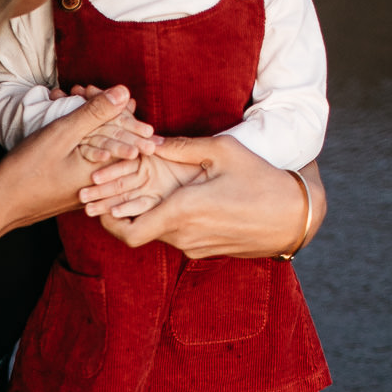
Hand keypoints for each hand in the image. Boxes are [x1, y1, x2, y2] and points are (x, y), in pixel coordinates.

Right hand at [0, 85, 155, 232]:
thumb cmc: (27, 171)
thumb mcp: (62, 134)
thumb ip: (95, 113)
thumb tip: (125, 92)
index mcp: (104, 169)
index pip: (128, 133)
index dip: (115, 106)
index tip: (90, 89)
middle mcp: (102, 182)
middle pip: (116, 140)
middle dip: (101, 112)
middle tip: (81, 90)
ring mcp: (88, 189)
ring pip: (100, 148)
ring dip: (89, 123)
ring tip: (72, 100)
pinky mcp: (75, 190)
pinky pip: (86, 160)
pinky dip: (79, 139)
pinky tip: (66, 125)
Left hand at [94, 135, 324, 257]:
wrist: (294, 217)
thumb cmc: (262, 179)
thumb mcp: (224, 151)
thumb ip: (184, 146)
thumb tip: (151, 140)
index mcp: (183, 212)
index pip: (128, 232)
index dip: (107, 220)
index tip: (97, 203)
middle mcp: (184, 236)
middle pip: (137, 232)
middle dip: (121, 213)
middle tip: (106, 194)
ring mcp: (194, 247)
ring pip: (156, 234)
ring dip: (146, 215)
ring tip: (139, 192)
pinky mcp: (205, 252)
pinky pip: (176, 237)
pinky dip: (167, 222)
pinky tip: (173, 202)